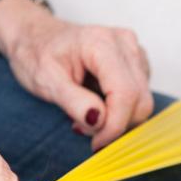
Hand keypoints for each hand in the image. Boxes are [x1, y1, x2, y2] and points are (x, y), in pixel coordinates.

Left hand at [0, 0, 153, 150]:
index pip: (125, 93)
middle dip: (116, 124)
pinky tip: (99, 104)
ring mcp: (134, 50)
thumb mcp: (45, 81)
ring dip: (119, 118)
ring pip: (143, 100)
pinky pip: (140, 95)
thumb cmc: (37, 54)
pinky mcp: (137, 61)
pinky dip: (122, 110)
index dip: (114, 126)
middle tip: (85, 129)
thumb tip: (99, 121)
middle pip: (139, 100)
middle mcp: (124, 43)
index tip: (96, 145)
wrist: (37, 36)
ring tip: (87, 113)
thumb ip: (73, 101)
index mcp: (101, 43)